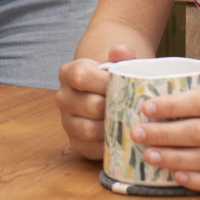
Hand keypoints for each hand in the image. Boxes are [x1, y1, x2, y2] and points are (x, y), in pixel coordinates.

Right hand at [56, 43, 135, 159]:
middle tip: (136, 109)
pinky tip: (123, 139)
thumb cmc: (114, 77)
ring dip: (113, 129)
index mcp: (69, 73)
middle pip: (90, 106)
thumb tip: (121, 51)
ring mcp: (67, 121)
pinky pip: (90, 148)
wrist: (107, 94)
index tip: (125, 85)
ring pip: (88, 130)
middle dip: (115, 108)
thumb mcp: (118, 63)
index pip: (81, 76)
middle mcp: (63, 97)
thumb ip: (122, 55)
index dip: (105, 82)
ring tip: (132, 124)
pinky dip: (108, 146)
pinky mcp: (75, 142)